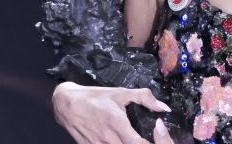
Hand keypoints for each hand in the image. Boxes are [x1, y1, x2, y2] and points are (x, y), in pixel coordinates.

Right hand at [52, 82, 171, 143]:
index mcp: (117, 124)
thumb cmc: (94, 97)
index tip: (156, 140)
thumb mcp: (120, 93)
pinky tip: (118, 141)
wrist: (66, 104)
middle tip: (147, 140)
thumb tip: (164, 108)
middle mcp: (108, 138)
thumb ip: (144, 98)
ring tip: (130, 140)